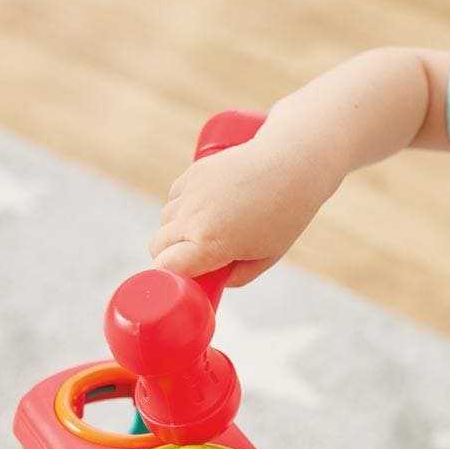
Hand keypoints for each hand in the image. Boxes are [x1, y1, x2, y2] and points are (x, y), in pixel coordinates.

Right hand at [149, 133, 337, 286]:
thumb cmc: (284, 216)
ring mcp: (190, 193)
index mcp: (210, 243)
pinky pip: (174, 198)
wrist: (292, 166)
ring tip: (214, 226)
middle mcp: (192, 218)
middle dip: (172, 255)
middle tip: (200, 257)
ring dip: (178, 229)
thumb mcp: (266, 258)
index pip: (165, 267)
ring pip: (165, 220)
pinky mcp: (192, 173)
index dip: (170, 277)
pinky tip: (212, 206)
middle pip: (157, 245)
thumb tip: (211, 281)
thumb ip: (235, 277)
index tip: (183, 280)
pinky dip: (184, 207)